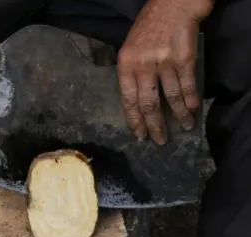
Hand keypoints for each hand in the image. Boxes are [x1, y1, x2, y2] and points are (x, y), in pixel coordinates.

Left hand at [117, 0, 212, 144]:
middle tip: (159, 140)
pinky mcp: (184, 59)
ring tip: (183, 127)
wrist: (173, 4)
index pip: (128, 100)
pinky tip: (193, 110)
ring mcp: (164, 62)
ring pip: (171, 97)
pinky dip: (191, 100)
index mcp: (126, 65)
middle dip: (154, 125)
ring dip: (178, 115)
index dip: (134, 121)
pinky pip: (188, 85)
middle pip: (148, 103)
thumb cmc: (149, 27)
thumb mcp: (129, 49)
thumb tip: (136, 102)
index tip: (139, 135)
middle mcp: (143, 66)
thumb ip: (131, 73)